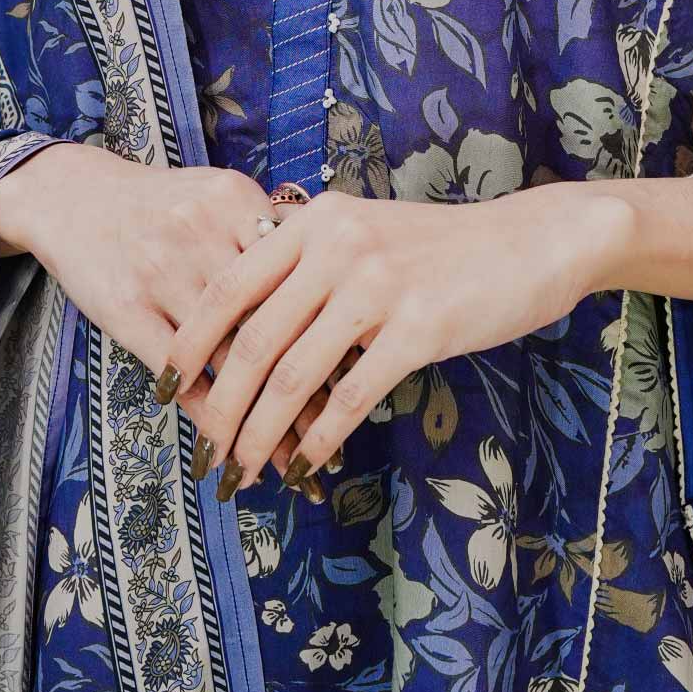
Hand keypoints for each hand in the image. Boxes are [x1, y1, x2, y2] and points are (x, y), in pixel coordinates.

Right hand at [0, 143, 333, 485]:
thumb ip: (269, 232)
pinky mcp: (126, 308)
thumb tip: (334, 285)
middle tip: (336, 440)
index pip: (297, 275)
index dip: (332, 330)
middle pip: (271, 321)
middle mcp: (203, 232)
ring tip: (291, 464)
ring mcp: (163, 271)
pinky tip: (228, 449)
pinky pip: (179, 372)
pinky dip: (208, 414)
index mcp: (235, 200)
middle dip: (307, 388)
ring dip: (262, 419)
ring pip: (229, 356)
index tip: (364, 377)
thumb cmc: (161, 206)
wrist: (72, 195)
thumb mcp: (218, 197)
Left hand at [159, 182, 605, 494]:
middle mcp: (337, 245)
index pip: (229, 286)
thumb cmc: (440, 248)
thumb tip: (244, 325)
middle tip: (203, 452)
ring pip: (296, 375)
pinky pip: (352, 394)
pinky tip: (306, 466)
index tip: (164, 386)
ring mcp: (377, 284)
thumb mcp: (362, 232)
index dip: (190, 342)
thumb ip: (306, 264)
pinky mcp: (418, 326)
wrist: (527, 242)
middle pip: (254, 339)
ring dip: (262, 433)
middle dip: (220, 405)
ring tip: (243, 471)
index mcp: (314, 220)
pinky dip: (322, 438)